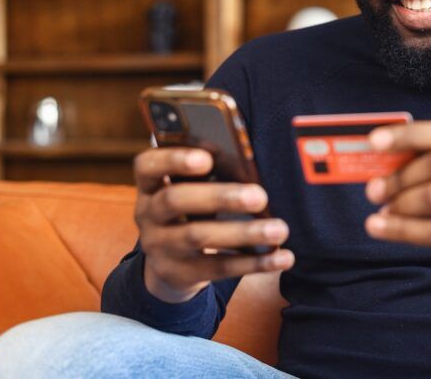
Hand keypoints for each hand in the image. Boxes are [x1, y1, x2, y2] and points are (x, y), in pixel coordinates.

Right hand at [132, 148, 293, 303]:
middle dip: (219, 196)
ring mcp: (159, 246)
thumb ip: (216, 170)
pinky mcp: (179, 274)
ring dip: (244, 233)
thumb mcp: (195, 186)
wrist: (172, 261)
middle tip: (259, 196)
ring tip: (279, 229)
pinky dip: (254, 262)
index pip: (148, 165)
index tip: (207, 157)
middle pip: (175, 200)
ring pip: (199, 237)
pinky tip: (281, 257)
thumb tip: (253, 165)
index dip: (174, 159)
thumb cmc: (194, 207)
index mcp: (151, 183)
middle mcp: (148, 214)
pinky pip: (218, 268)